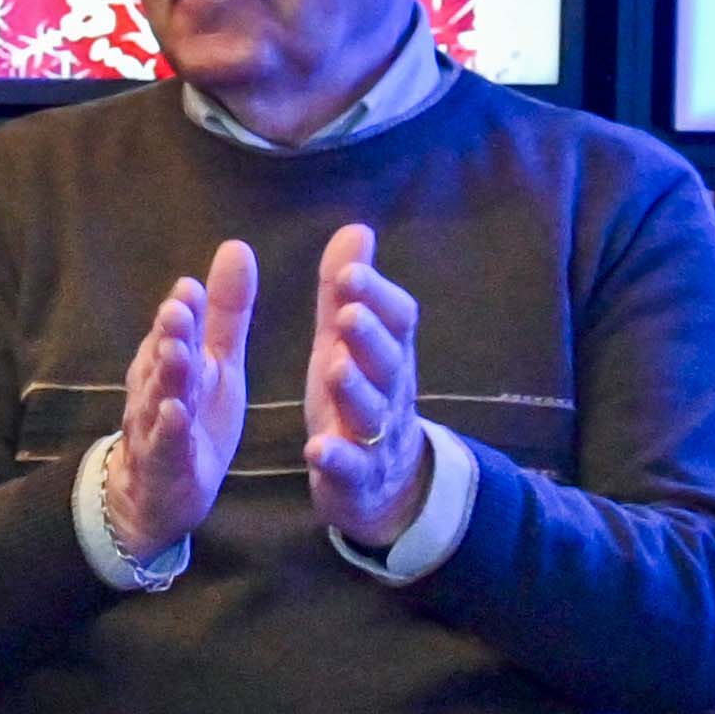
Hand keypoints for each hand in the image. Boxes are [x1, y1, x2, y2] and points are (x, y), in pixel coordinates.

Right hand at [107, 237, 259, 559]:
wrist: (155, 492)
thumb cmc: (190, 417)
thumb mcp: (217, 363)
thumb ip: (226, 311)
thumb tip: (236, 245)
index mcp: (173, 359)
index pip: (179, 330)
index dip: (186, 310)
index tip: (191, 286)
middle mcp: (158, 387)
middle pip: (164, 356)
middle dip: (171, 334)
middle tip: (180, 308)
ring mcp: (156, 427)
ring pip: (158, 396)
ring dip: (167, 374)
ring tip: (178, 351)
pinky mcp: (164, 464)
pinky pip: (164, 444)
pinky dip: (168, 428)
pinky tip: (176, 412)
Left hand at [302, 220, 433, 554]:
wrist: (386, 485)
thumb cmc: (359, 397)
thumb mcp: (347, 344)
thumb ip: (344, 292)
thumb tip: (356, 228)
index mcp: (388, 355)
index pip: (398, 320)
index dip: (377, 296)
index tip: (350, 273)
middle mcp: (390, 393)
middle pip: (388, 363)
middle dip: (368, 337)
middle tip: (348, 314)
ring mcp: (376, 438)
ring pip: (371, 414)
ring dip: (355, 390)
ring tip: (335, 369)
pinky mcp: (357, 478)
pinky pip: (350, 469)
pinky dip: (335, 459)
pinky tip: (316, 449)